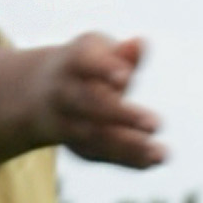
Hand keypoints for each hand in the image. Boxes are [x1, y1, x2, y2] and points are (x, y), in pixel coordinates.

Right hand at [39, 33, 162, 167]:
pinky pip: (101, 154)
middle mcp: (64, 93)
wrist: (41, 92)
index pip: (84, 63)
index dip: (103, 69)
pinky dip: (128, 159)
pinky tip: (154, 159)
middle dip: (121, 115)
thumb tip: (141, 44)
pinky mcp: (76, 145)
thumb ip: (121, 54)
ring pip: (94, 136)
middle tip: (155, 123)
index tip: (125, 77)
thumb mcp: (98, 51)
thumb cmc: (85, 64)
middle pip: (88, 104)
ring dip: (128, 145)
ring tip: (160, 152)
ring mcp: (67, 123)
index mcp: (71, 62)